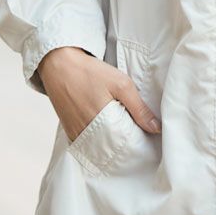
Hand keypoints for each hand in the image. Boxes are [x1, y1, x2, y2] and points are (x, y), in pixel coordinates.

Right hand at [37, 47, 161, 141]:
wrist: (59, 65)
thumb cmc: (90, 72)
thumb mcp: (121, 84)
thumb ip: (139, 108)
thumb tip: (156, 128)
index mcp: (103, 123)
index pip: (125, 145)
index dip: (137, 142)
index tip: (145, 137)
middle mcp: (87, 133)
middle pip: (112, 149)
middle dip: (125, 144)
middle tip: (135, 135)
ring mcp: (76, 134)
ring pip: (99, 147)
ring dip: (111, 143)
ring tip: (121, 132)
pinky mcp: (69, 132)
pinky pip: (87, 143)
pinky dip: (97, 140)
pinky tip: (105, 131)